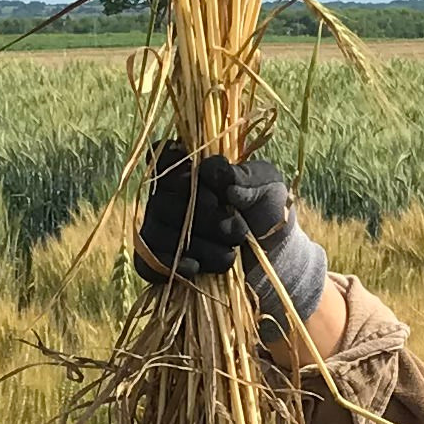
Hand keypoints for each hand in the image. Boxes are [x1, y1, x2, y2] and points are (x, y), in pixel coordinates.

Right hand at [135, 141, 326, 328]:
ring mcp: (160, 230)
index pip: (166, 157)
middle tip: (238, 228)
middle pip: (163, 200)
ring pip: (160, 233)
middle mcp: (168, 197)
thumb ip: (246, 175)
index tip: (206, 182)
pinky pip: (148, 263)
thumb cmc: (268, 212)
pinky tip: (196, 267)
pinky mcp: (160, 263)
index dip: (178, 168)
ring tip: (232, 253)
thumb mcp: (269, 187)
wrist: (275, 259)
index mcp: (190, 170)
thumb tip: (214, 173)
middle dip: (205, 217)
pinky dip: (171, 265)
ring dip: (200, 245)